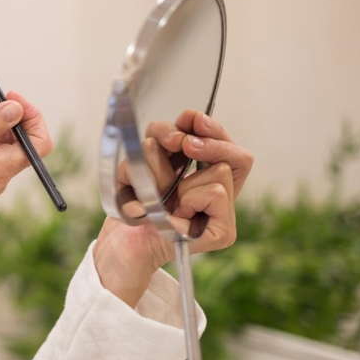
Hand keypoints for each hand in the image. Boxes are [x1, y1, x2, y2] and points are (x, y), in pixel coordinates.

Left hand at [93, 110, 253, 306]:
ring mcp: (225, 215)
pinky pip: (215, 193)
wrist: (123, 241)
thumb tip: (179, 133)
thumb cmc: (133, 203)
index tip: (189, 118)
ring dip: (184, 179)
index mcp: (205, 176)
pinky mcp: (225, 232)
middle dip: (209, 142)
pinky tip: (177, 213)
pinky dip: (190, 197)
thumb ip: (162, 143)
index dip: (212, 128)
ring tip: (169, 200)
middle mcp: (220, 195)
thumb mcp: (144, 163)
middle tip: (184, 144)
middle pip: (237, 155)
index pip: (226, 144)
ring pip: (220, 171)